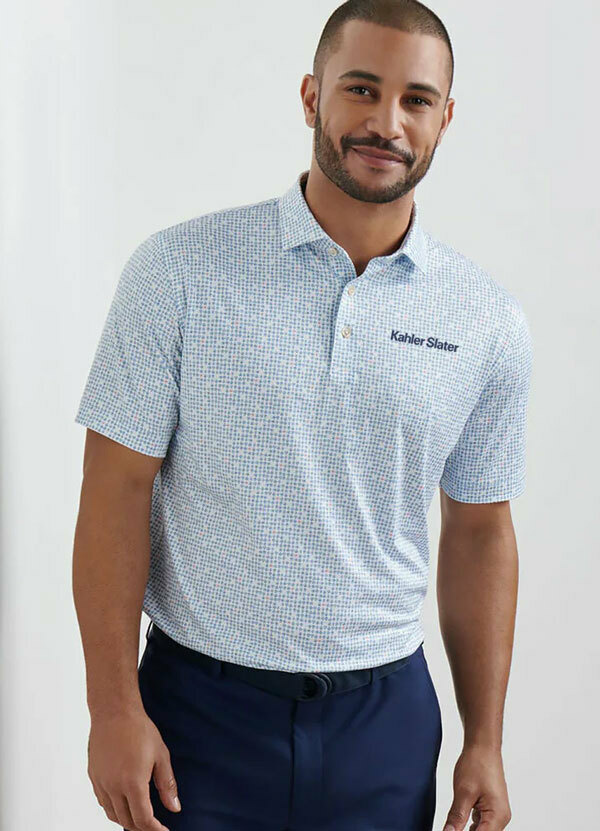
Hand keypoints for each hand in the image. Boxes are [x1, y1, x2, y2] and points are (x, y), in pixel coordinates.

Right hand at [87, 708, 181, 830]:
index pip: (143, 820)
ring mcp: (101, 783)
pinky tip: (124, 803)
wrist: (114, 712)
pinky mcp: (93, 778)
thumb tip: (174, 808)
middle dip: (142, 827)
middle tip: (155, 825)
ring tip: (140, 817)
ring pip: (112, 815)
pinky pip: (103, 803)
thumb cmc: (140, 730)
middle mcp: (114, 787)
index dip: (154, 830)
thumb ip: (167, 784)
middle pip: (127, 821)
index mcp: (133, 783)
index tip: (164, 830)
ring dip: (127, 820)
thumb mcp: (161, 755)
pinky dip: (114, 809)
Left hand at [441, 744, 511, 830]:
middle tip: (451, 827)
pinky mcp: (492, 807)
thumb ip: (456, 817)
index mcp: (498, 816)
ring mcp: (498, 812)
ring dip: (468, 830)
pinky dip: (471, 825)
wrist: (483, 746)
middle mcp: (501, 817)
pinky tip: (461, 821)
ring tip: (455, 824)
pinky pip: (482, 823)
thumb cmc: (477, 764)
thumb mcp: (463, 793)